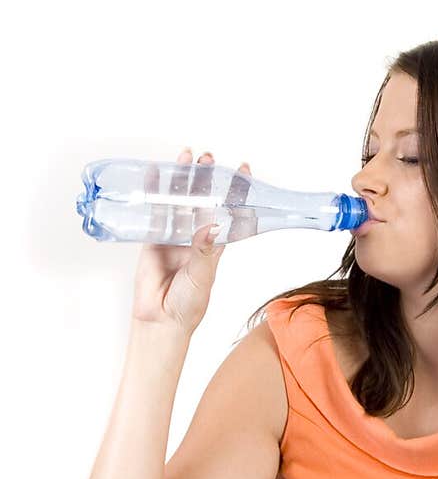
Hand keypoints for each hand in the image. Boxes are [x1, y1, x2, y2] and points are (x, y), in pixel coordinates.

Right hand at [131, 148, 251, 335]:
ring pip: (178, 201)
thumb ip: (203, 251)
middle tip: (208, 158)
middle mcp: (195, 236)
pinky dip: (154, 193)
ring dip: (182, 180)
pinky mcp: (153, 239)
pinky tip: (154, 175)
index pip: (228, 211)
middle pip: (202, 200)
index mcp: (215, 244)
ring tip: (186, 157)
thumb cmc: (189, 304)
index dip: (235, 191)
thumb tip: (210, 225)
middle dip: (205, 179)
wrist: (161, 321)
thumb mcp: (202, 276)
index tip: (243, 170)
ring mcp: (174, 236)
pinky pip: (154, 212)